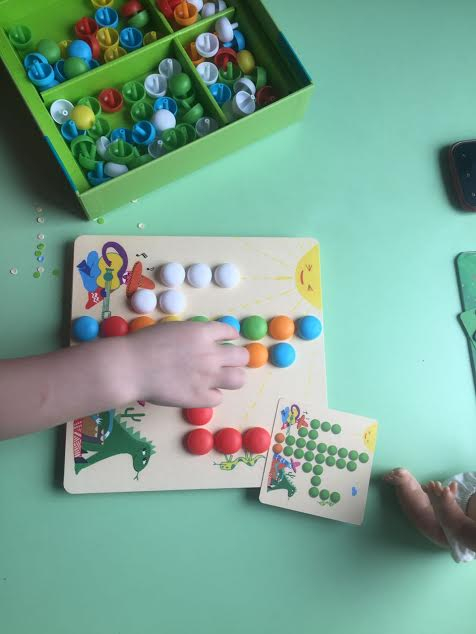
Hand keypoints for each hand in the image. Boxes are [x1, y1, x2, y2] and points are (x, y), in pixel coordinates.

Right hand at [127, 321, 248, 407]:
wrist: (131, 367)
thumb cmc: (144, 344)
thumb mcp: (172, 328)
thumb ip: (192, 334)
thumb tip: (200, 340)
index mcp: (203, 332)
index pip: (231, 331)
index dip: (229, 337)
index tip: (224, 342)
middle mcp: (211, 354)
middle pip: (242, 356)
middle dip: (236, 359)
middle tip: (225, 363)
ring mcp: (208, 377)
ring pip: (239, 379)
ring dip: (231, 378)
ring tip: (219, 379)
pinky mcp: (200, 397)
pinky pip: (218, 398)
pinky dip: (211, 395)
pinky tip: (200, 392)